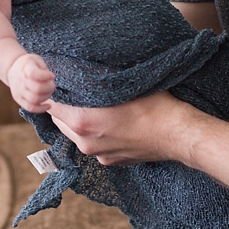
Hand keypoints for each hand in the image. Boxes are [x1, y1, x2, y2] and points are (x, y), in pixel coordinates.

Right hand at [8, 53, 54, 112]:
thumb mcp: (36, 59)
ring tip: (49, 92)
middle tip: (52, 85)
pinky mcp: (19, 99)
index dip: (46, 76)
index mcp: (25, 68)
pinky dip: (41, 109)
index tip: (52, 75)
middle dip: (49, 88)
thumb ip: (43, 69)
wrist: (12, 68)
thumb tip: (50, 78)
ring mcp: (18, 91)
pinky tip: (48, 106)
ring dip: (46, 97)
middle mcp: (20, 81)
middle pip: (37, 89)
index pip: (34, 74)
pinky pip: (30, 107)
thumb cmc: (28, 64)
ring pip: (35, 99)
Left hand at [47, 91, 187, 165]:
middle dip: (64, 104)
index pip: (51, 103)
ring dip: (77, 118)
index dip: (54, 89)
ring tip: (92, 102)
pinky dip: (94, 131)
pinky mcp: (109, 161)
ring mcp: (97, 155)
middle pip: (59, 119)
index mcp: (83, 121)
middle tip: (73, 87)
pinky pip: (92, 143)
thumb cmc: (153, 104)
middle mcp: (85, 141)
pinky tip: (108, 119)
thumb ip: (92, 78)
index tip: (59, 79)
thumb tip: (74, 67)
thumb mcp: (119, 82)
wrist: (177, 134)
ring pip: (75, 132)